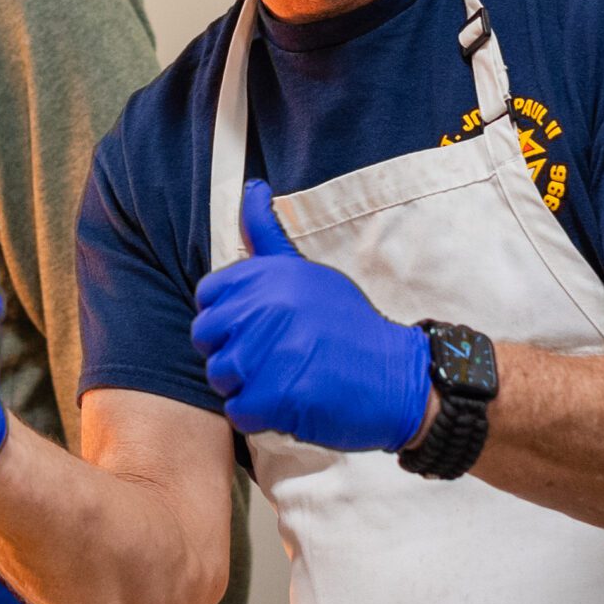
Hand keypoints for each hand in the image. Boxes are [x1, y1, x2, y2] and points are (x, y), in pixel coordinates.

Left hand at [189, 180, 430, 452]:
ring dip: (245, 385)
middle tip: (271, 357)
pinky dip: (259, 415)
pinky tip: (289, 402)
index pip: (208, 296)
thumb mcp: (309, 273)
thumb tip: (252, 188)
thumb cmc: (348, 325)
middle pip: (206, 337)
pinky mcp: (279, 396)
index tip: (257, 326)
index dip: (226, 317)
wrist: (398, 377)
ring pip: (219, 375)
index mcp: (271, 276)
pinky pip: (238, 410)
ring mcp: (272, 352)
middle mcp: (269, 307)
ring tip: (283, 378)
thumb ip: (268, 236)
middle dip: (231, 352)